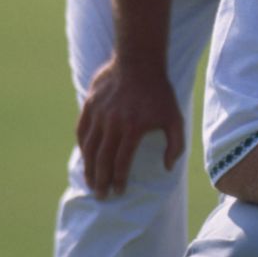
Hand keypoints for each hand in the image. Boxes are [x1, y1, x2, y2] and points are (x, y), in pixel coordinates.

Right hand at [76, 57, 184, 196]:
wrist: (139, 61)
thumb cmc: (160, 92)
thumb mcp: (175, 118)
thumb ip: (175, 145)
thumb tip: (167, 168)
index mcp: (132, 128)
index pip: (121, 162)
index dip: (118, 180)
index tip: (118, 192)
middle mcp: (112, 123)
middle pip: (102, 159)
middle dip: (100, 181)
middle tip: (100, 195)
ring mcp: (98, 113)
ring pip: (89, 148)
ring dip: (88, 168)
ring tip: (90, 182)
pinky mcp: (89, 105)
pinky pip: (81, 131)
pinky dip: (82, 147)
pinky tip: (85, 157)